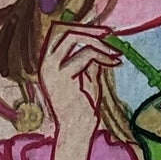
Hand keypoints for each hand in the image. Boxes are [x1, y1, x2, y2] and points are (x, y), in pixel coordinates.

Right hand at [38, 22, 115, 149]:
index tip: (103, 31)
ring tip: (115, 54)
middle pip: (63, 30)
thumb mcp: (88, 78)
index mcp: (48, 63)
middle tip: (110, 33)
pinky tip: (114, 63)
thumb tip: (100, 40)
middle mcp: (44, 64)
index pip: (59, 33)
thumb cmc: (83, 109)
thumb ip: (90, 60)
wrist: (77, 131)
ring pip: (73, 38)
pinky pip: (84, 54)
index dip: (81, 27)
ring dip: (98, 42)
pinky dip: (102, 55)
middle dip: (88, 28)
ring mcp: (50, 69)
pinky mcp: (62, 77)